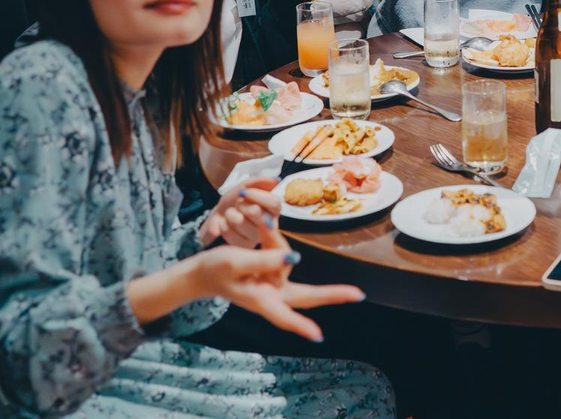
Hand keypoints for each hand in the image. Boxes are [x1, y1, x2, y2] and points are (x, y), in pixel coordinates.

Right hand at [195, 225, 364, 342]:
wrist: (202, 272)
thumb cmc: (214, 269)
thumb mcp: (235, 261)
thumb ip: (265, 260)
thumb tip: (296, 259)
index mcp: (260, 300)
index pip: (282, 315)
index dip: (300, 326)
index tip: (318, 336)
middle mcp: (272, 296)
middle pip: (306, 295)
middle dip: (332, 294)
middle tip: (358, 295)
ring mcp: (275, 286)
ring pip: (288, 259)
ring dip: (276, 240)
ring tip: (259, 224)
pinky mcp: (274, 275)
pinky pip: (282, 253)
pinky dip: (273, 239)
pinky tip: (263, 225)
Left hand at [198, 176, 280, 248]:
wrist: (218, 217)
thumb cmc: (235, 202)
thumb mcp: (244, 187)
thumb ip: (259, 182)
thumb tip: (276, 180)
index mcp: (272, 210)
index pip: (274, 203)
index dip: (257, 196)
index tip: (244, 192)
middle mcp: (268, 225)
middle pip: (256, 212)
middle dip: (241, 205)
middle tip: (237, 204)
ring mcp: (256, 238)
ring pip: (240, 222)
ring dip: (230, 214)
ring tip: (230, 214)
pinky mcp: (243, 247)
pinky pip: (230, 234)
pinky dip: (222, 226)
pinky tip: (224, 224)